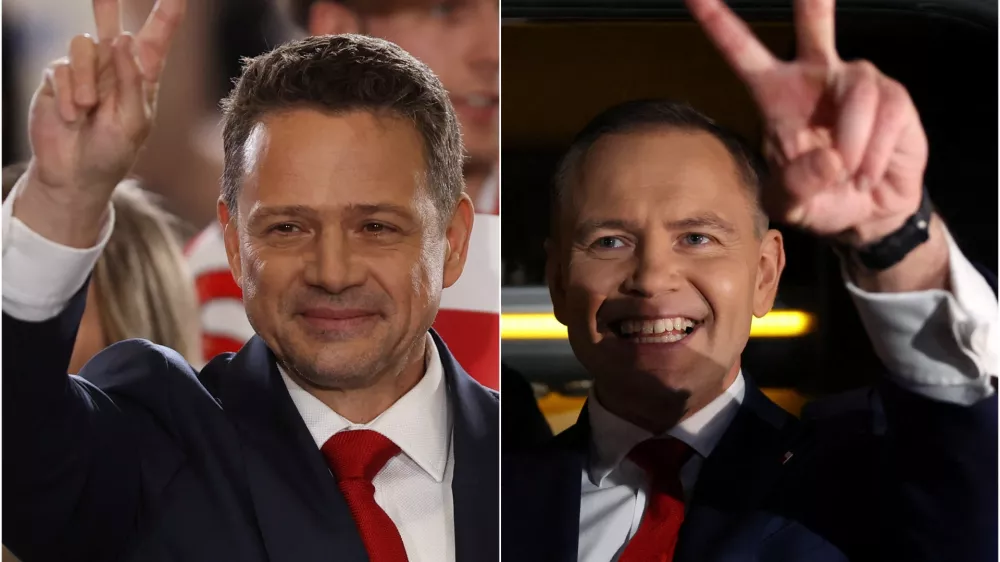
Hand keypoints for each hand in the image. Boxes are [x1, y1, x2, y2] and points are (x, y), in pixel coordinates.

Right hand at [24, 0, 184, 218]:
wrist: (74, 174)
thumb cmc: (112, 152)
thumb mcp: (133, 121)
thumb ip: (131, 80)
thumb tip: (124, 39)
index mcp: (141, 76)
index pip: (156, 38)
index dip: (167, 14)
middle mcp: (113, 67)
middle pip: (111, 23)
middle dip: (107, 3)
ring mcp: (85, 70)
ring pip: (84, 45)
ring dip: (86, 80)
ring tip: (88, 110)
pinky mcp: (58, 78)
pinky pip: (61, 68)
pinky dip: (68, 94)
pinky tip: (73, 116)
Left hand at [685, 0, 927, 246]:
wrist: (867, 214)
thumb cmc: (820, 197)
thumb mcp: (792, 203)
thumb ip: (797, 186)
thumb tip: (831, 158)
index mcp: (774, 94)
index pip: (743, 52)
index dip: (720, 23)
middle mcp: (815, 76)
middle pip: (812, 24)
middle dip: (813, 1)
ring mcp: (856, 81)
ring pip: (858, 92)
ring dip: (853, 143)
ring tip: (849, 175)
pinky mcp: (893, 97)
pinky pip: (886, 114)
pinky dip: (875, 153)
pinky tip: (868, 173)